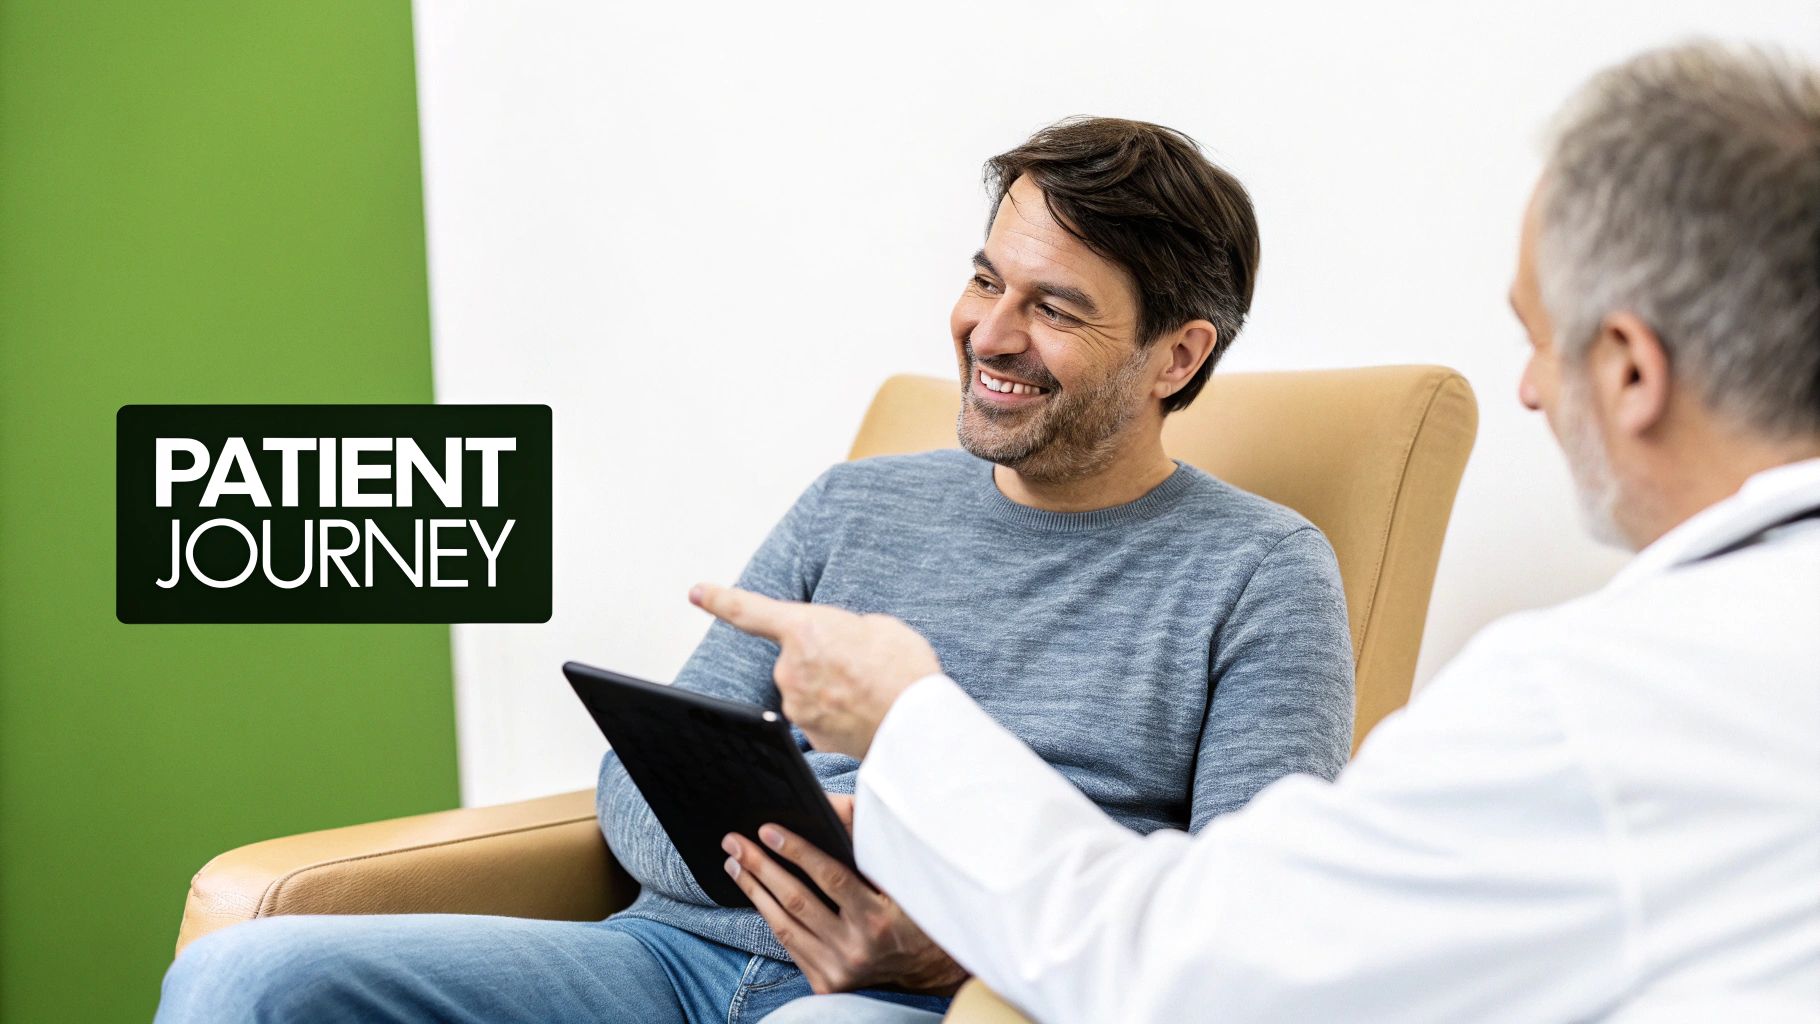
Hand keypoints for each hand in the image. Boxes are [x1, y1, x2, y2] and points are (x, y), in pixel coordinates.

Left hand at [689, 583, 940, 757]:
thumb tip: (840, 645)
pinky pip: (819, 715)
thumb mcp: (879, 626)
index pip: (750, 611)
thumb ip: (846, 629)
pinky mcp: (809, 733)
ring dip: (831, 687)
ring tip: (869, 690)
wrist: (917, 725)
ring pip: (807, 689)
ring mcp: (796, 704)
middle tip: (862, 664)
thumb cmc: (904, 671)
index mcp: (804, 628)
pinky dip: (838, 713)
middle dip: (822, 658)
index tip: (697, 593)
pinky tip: (865, 712)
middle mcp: (791, 668)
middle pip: (798, 657)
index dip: (720, 600)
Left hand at [721, 818, 968, 995]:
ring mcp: (839, 970)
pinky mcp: (826, 984)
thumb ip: (863, 835)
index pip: (830, 877)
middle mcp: (857, 949)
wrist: (925, 963)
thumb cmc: (910, 905)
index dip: (797, 850)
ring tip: (735, 863)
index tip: (769, 829)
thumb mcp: (896, 872)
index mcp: (879, 917)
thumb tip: (823, 804)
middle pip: (797, 900)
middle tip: (735, 842)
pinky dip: (768, 915)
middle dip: (761, 865)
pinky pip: (788, 945)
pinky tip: (755, 892)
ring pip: (784, 925)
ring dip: (754, 889)